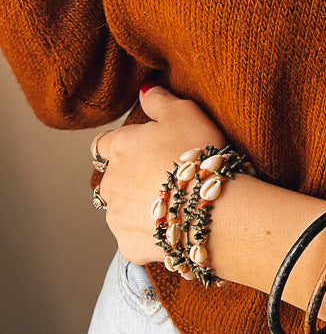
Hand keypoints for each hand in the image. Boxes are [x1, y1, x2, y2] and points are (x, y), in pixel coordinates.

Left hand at [93, 84, 227, 264]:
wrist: (213, 208)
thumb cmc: (200, 155)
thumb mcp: (185, 113)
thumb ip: (159, 100)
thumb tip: (143, 88)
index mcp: (120, 148)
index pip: (104, 144)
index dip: (124, 147)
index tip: (145, 152)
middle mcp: (109, 182)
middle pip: (113, 179)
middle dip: (132, 180)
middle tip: (167, 180)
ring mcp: (117, 217)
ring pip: (122, 210)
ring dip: (140, 208)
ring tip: (175, 207)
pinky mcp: (128, 245)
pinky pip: (135, 238)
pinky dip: (150, 235)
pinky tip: (175, 228)